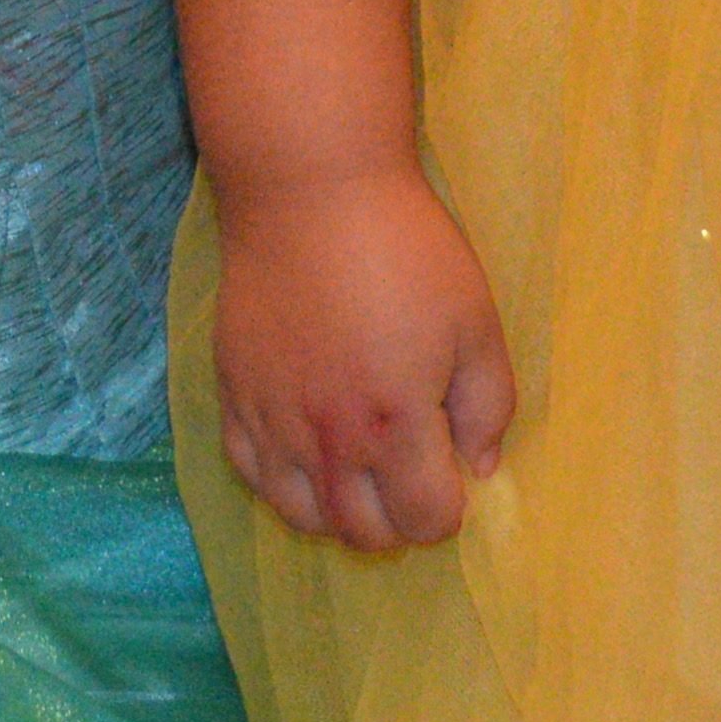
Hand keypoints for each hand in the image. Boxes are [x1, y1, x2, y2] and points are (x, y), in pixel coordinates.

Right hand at [208, 160, 515, 550]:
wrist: (309, 189)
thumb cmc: (405, 249)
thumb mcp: (476, 322)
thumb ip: (488, 407)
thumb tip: (477, 466)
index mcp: (396, 425)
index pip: (425, 520)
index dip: (449, 507)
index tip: (452, 469)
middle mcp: (328, 439)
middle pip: (363, 532)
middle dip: (399, 518)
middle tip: (412, 471)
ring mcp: (271, 419)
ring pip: (302, 515)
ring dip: (341, 511)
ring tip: (361, 471)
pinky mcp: (232, 391)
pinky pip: (250, 472)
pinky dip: (282, 481)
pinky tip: (306, 451)